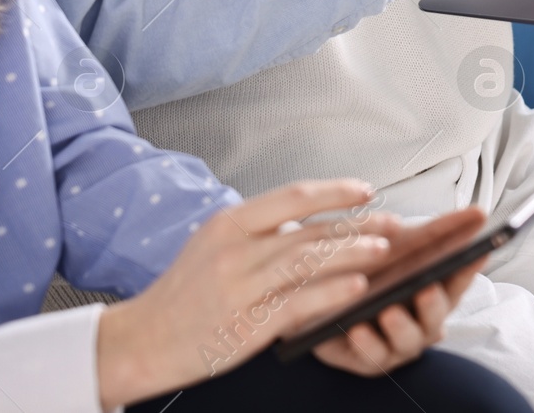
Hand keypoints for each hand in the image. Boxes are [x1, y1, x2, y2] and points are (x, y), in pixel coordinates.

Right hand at [98, 180, 401, 407]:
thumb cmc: (184, 294)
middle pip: (308, 230)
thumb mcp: (214, 246)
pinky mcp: (245, 324)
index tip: (366, 191)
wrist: (142, 341)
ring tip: (383, 250)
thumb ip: (260, 231)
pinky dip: (330, 293)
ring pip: (308, 263)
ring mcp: (240, 288)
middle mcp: (235, 251)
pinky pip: (297, 304)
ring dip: (351, 254)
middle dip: (357, 225)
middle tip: (391, 223)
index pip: (292, 196)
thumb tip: (310, 219)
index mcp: (229, 224)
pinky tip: (356, 287)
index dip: (335, 191)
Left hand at [312, 209, 487, 376]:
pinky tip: (358, 329)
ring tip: (390, 312)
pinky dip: (367, 343)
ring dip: (401, 326)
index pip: (458, 281)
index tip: (478, 254)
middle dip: (434, 304)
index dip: (469, 269)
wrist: (322, 292)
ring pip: (408, 340)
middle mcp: (422, 321)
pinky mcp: (368, 359)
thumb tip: (479, 214)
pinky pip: (371, 356)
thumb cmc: (371, 269)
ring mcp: (397, 343)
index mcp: (435, 291)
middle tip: (427, 288)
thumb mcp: (402, 245)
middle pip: (437, 316)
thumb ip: (438, 231)